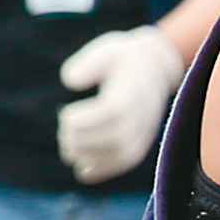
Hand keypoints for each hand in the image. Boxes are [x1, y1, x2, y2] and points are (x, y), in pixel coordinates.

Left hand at [57, 25, 185, 180]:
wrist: (155, 69)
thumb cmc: (123, 59)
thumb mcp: (107, 50)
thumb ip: (88, 63)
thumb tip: (70, 81)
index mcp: (135, 90)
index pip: (112, 112)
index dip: (85, 120)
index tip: (65, 115)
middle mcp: (143, 115)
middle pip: (115, 136)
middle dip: (82, 139)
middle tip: (64, 131)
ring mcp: (145, 132)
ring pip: (120, 154)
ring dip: (90, 156)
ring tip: (69, 149)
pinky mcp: (141, 144)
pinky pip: (124, 163)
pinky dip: (104, 170)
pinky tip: (82, 169)